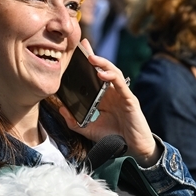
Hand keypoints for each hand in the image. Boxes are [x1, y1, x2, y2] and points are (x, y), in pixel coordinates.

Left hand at [57, 40, 160, 166]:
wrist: (133, 150)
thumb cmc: (115, 138)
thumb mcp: (90, 129)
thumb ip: (75, 122)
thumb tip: (62, 109)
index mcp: (104, 98)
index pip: (94, 77)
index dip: (87, 64)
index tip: (75, 52)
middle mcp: (113, 93)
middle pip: (103, 70)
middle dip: (93, 56)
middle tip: (82, 45)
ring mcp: (122, 95)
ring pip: (113, 72)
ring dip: (102, 63)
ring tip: (90, 57)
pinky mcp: (130, 100)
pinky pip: (120, 84)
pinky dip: (111, 76)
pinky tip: (102, 74)